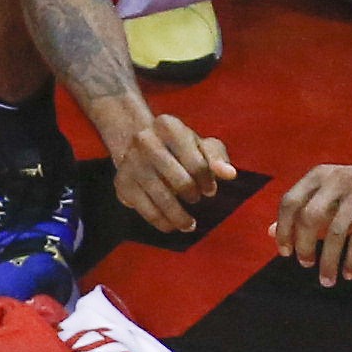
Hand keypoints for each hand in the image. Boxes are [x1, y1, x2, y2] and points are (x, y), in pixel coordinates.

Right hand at [113, 113, 235, 232]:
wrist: (137, 146)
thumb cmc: (178, 147)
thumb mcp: (199, 145)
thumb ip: (217, 157)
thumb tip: (230, 174)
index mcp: (169, 126)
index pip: (196, 161)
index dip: (207, 181)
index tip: (210, 190)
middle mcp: (145, 140)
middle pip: (180, 181)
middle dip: (193, 195)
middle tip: (196, 200)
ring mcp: (131, 162)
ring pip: (162, 198)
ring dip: (179, 216)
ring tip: (189, 224)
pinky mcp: (121, 182)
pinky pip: (145, 209)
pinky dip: (162, 222)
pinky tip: (171, 225)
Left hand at [274, 160, 351, 285]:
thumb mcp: (326, 194)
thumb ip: (300, 211)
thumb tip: (268, 233)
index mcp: (319, 175)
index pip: (290, 202)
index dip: (283, 229)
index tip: (285, 252)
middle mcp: (337, 179)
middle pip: (309, 216)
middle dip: (303, 245)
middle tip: (305, 264)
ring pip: (335, 231)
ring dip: (328, 261)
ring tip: (327, 280)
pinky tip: (349, 274)